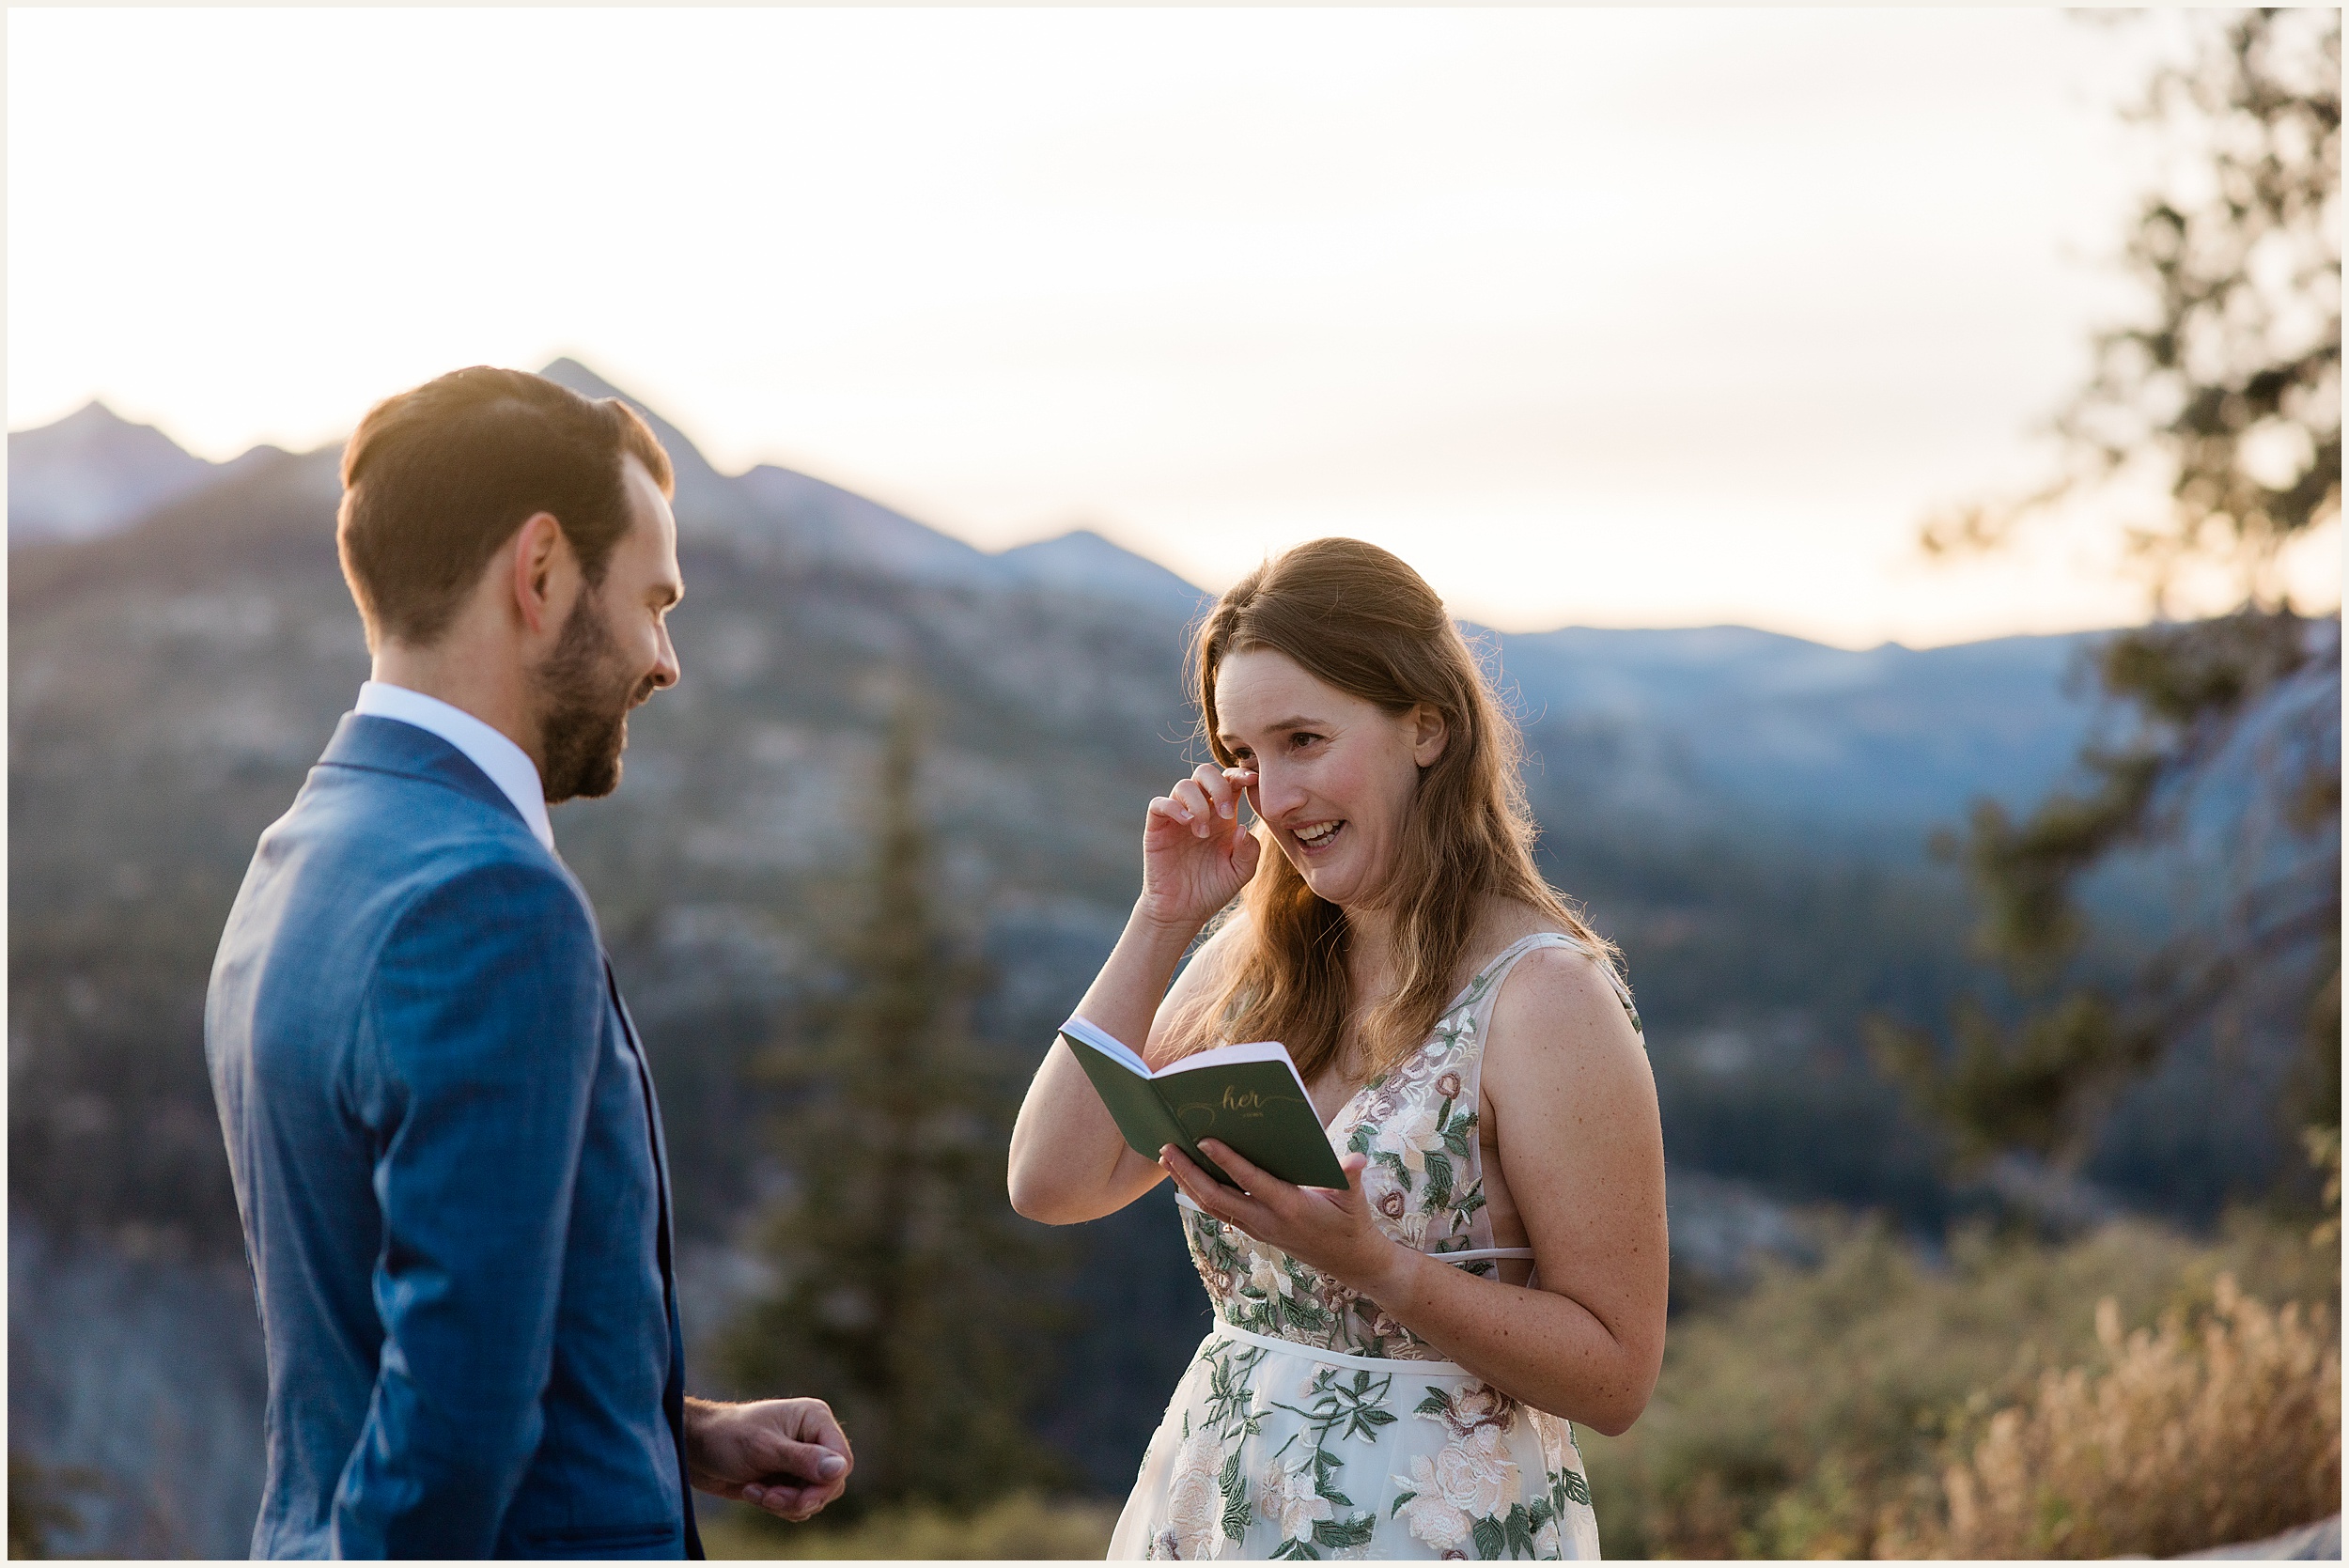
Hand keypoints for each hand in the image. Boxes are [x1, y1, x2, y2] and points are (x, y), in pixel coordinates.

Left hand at [684, 1396, 852, 1522]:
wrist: (693, 1448)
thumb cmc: (726, 1437)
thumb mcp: (765, 1449)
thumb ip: (804, 1460)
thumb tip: (840, 1469)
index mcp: (814, 1419)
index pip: (841, 1460)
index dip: (824, 1484)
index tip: (799, 1500)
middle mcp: (812, 1438)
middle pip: (830, 1483)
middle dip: (800, 1498)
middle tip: (769, 1497)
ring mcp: (799, 1460)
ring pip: (813, 1497)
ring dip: (784, 1503)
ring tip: (755, 1492)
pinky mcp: (786, 1478)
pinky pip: (797, 1504)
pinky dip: (777, 1506)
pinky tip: (752, 1492)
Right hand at [1141, 763, 1261, 931]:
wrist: (1182, 911)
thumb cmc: (1212, 889)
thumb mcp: (1240, 873)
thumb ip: (1249, 851)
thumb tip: (1243, 827)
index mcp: (1223, 815)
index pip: (1230, 782)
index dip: (1240, 774)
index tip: (1252, 780)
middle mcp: (1200, 810)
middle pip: (1205, 774)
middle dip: (1219, 785)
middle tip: (1227, 813)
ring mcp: (1177, 817)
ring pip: (1184, 785)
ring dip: (1198, 803)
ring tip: (1203, 833)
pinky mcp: (1157, 828)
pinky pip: (1159, 804)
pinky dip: (1173, 807)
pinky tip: (1187, 824)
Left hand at [1159, 1142, 1407, 1299]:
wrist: (1349, 1261)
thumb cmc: (1352, 1223)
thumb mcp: (1354, 1199)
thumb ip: (1349, 1177)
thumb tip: (1356, 1159)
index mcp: (1289, 1206)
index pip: (1250, 1181)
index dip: (1227, 1161)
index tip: (1205, 1140)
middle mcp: (1266, 1220)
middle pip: (1217, 1197)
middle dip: (1190, 1172)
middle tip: (1167, 1147)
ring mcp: (1258, 1228)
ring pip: (1213, 1205)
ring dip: (1187, 1182)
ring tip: (1166, 1157)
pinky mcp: (1255, 1231)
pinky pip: (1220, 1211)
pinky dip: (1199, 1193)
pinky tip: (1187, 1176)